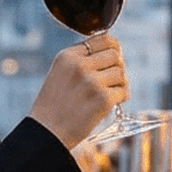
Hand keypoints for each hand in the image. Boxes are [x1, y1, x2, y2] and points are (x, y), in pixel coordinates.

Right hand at [27, 35, 127, 149]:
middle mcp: (80, 65)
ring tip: (110, 93)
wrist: (47, 133)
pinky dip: (121, 97)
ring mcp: (92, 82)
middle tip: (112, 79)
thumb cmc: (54, 106)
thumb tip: (113, 52)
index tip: (113, 59)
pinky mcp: (103, 99)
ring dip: (120, 83)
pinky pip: (124, 91)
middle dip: (117, 66)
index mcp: (67, 56)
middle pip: (115, 55)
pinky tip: (111, 104)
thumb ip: (81, 60)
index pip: (103, 38)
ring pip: (121, 73)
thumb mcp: (60, 73)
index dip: (113, 48)